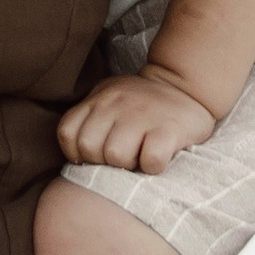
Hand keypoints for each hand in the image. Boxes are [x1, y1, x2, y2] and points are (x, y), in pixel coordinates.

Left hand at [58, 72, 220, 173]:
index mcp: (99, 98)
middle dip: (103, 161)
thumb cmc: (141, 106)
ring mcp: (143, 114)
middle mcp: (117, 102)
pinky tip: (157, 157)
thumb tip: (77, 156)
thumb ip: (89, 120)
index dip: (78, 152)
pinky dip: (152, 166)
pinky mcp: (169, 129)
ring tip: (140, 154)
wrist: (187, 88)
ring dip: (129, 164)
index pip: (67, 133)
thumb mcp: (109, 101)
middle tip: (123, 155)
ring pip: (116, 156)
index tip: (97, 154)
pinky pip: (151, 160)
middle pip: (89, 148)